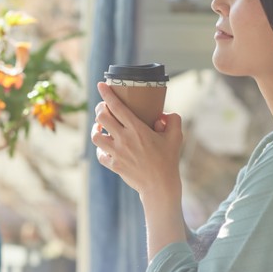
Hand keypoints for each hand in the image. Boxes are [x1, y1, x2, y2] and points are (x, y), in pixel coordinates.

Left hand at [91, 82, 182, 199]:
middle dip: (100, 109)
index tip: (100, 85)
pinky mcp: (114, 165)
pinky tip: (105, 146)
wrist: (160, 186)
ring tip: (100, 126)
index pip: (117, 107)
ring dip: (96, 128)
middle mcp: (124, 139)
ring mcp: (117, 153)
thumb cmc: (168, 160)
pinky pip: (100, 154)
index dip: (107, 94)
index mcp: (138, 129)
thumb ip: (173, 120)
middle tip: (103, 107)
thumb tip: (163, 113)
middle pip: (102, 118)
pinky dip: (100, 148)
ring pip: (96, 135)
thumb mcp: (176, 137)